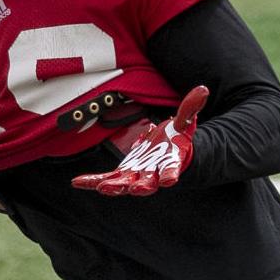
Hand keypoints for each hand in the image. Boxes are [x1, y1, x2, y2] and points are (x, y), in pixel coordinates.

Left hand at [71, 85, 208, 195]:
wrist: (165, 155)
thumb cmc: (175, 140)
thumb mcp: (184, 123)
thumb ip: (190, 109)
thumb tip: (202, 89)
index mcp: (169, 163)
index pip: (172, 170)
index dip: (171, 174)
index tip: (170, 180)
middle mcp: (152, 175)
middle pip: (147, 184)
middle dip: (141, 187)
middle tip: (136, 190)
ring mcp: (134, 177)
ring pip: (124, 185)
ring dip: (114, 186)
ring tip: (103, 188)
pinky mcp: (120, 176)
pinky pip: (104, 179)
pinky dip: (91, 181)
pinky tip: (77, 182)